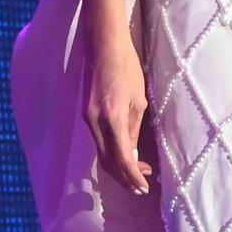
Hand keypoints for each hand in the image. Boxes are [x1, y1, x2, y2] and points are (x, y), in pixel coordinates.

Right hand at [82, 36, 153, 195]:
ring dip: (118, 166)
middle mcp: (95, 122)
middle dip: (124, 177)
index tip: (144, 187)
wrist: (103, 44)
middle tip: (142, 185)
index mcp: (112, 118)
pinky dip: (111, 152)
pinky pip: (98, 140)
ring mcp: (87, 117)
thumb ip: (133, 130)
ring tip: (138, 170)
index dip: (133, 177)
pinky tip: (125, 151)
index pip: (122, 159)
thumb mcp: (138, 100)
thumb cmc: (127, 67)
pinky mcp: (86, 112)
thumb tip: (133, 154)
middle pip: (107, 161)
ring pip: (101, 152)